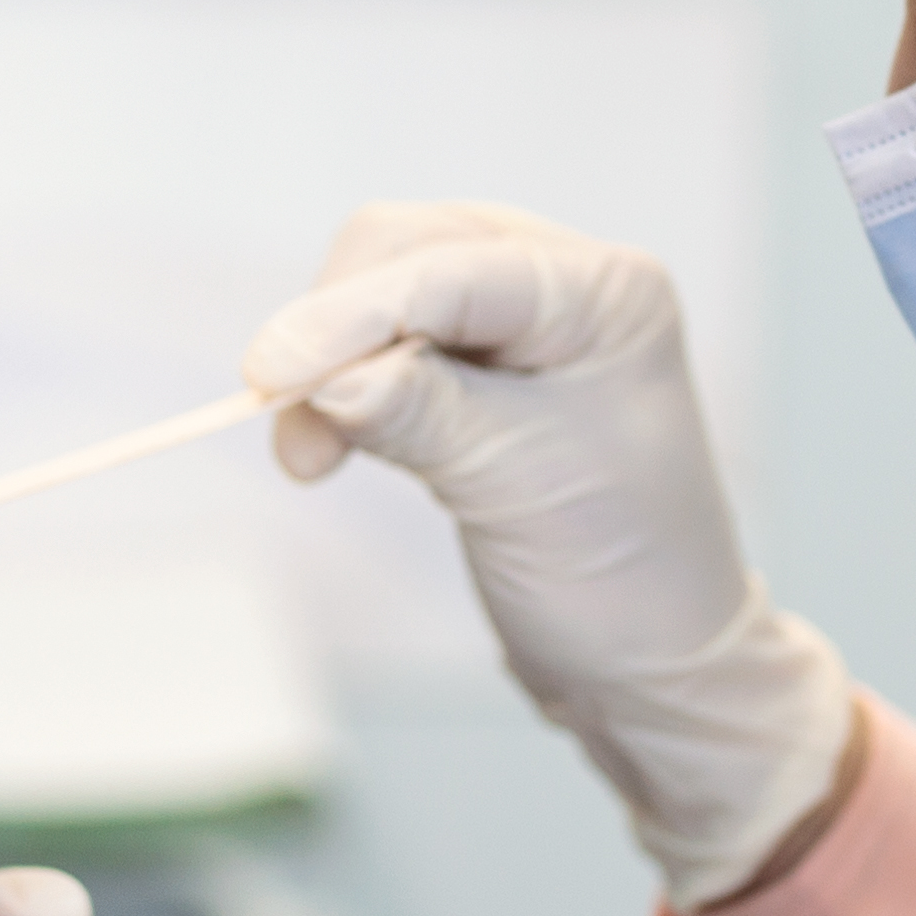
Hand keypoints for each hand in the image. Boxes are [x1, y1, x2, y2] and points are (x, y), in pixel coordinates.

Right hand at [245, 204, 855, 907]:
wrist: (647, 664)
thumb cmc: (619, 577)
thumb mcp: (519, 486)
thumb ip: (421, 415)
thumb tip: (326, 380)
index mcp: (606, 294)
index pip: (456, 267)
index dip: (352, 313)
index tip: (268, 374)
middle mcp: (567, 286)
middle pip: (407, 251)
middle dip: (336, 327)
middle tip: (290, 425)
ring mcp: (520, 324)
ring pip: (383, 291)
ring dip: (329, 362)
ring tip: (310, 458)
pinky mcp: (478, 372)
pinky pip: (384, 347)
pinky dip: (341, 388)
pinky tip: (328, 444)